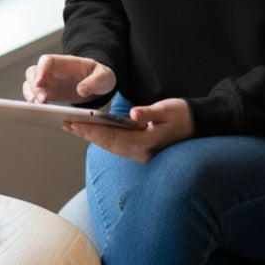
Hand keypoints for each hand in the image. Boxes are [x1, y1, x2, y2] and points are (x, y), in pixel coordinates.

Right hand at [23, 54, 115, 104]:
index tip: (40, 82)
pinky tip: (38, 109)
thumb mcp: (104, 77)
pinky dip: (33, 101)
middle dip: (34, 85)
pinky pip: (34, 94)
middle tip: (42, 100)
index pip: (47, 60)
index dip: (41, 69)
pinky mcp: (50, 93)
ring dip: (31, 93)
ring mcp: (50, 81)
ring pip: (30, 83)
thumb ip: (95, 82)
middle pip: (34, 71)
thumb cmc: (101, 76)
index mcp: (67, 63)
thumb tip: (82, 90)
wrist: (99, 84)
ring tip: (38, 105)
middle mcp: (54, 71)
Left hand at [62, 97, 193, 163]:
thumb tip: (134, 114)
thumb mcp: (167, 109)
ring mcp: (141, 155)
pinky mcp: (142, 152)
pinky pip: (117, 147)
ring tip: (74, 128)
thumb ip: (149, 112)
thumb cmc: (183, 115)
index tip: (73, 122)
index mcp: (145, 142)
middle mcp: (141, 152)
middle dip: (85, 133)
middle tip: (65, 124)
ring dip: (91, 138)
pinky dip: (103, 140)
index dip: (91, 129)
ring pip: (110, 147)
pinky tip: (93, 134)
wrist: (199, 126)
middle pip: (107, 144)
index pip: (111, 136)